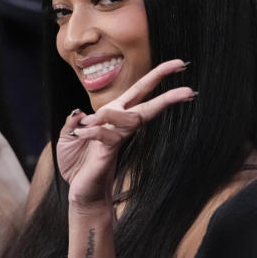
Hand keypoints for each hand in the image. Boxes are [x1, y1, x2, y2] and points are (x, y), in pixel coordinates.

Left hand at [56, 59, 194, 208]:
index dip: (158, 76)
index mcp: (113, 114)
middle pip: (148, 104)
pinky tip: (80, 133)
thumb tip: (80, 112)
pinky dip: (91, 131)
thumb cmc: (77, 165)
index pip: (140, 91)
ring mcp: (118, 138)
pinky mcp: (111, 152)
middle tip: (189, 89)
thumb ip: (72, 121)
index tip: (180, 64)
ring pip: (130, 117)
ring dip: (110, 114)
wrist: (80, 193)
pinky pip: (106, 134)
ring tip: (86, 124)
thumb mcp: (67, 136)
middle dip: (168, 95)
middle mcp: (120, 125)